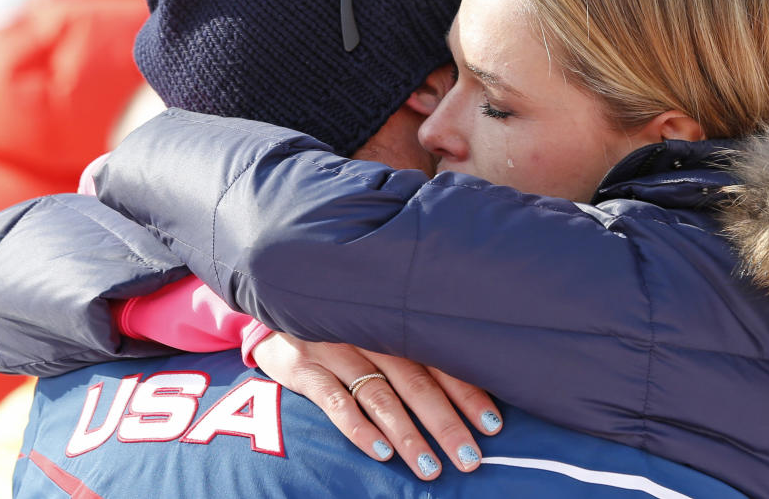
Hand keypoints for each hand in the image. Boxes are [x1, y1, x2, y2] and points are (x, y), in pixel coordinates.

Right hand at [251, 333, 502, 479]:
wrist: (275, 301)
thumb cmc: (340, 323)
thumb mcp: (376, 325)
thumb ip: (413, 349)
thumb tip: (469, 388)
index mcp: (395, 324)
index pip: (440, 361)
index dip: (468, 393)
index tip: (493, 425)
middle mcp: (370, 334)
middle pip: (416, 382)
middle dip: (446, 423)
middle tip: (470, 459)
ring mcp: (336, 349)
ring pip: (380, 396)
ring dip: (407, 434)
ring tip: (430, 466)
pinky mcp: (304, 366)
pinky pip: (334, 400)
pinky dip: (358, 427)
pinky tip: (380, 453)